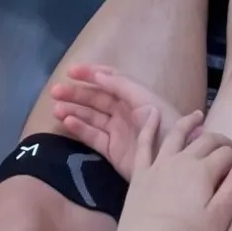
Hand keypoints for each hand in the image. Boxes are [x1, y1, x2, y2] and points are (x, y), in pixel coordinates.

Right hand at [50, 64, 181, 179]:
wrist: (175, 159)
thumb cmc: (165, 124)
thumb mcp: (145, 100)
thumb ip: (122, 86)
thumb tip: (97, 74)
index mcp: (133, 96)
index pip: (109, 80)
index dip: (91, 74)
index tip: (71, 71)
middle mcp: (124, 111)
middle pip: (96, 99)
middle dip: (76, 93)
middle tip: (55, 91)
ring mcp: (117, 131)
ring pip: (91, 117)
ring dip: (74, 110)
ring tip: (56, 107)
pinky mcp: (113, 151)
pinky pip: (93, 136)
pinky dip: (79, 129)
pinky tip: (66, 122)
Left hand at [102, 108, 231, 230]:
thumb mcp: (219, 221)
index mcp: (204, 172)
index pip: (226, 155)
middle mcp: (182, 161)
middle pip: (206, 141)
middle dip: (220, 140)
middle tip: (229, 146)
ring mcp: (159, 165)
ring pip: (177, 134)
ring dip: (190, 122)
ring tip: (198, 116)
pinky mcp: (140, 174)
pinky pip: (144, 143)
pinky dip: (149, 125)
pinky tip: (152, 113)